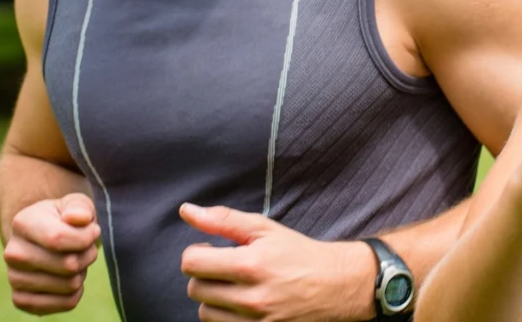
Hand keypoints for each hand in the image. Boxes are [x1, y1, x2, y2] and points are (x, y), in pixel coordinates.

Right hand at [3, 193, 100, 314]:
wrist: (45, 239)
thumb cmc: (65, 218)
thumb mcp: (75, 203)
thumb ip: (80, 207)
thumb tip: (78, 218)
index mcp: (22, 223)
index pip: (59, 238)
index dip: (86, 237)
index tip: (93, 230)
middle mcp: (13, 253)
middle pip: (68, 265)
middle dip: (87, 255)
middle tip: (85, 247)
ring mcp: (14, 278)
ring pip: (69, 285)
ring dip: (82, 272)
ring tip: (74, 259)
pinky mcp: (21, 300)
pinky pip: (65, 303)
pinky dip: (76, 292)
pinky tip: (69, 278)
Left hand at [179, 204, 377, 321]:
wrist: (334, 285)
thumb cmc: (298, 253)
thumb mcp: (264, 229)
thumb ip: (223, 220)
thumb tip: (186, 211)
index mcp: (250, 265)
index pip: (192, 263)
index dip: (197, 252)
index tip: (212, 250)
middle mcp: (251, 298)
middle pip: (195, 289)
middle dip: (206, 274)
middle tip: (226, 267)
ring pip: (205, 313)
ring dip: (213, 298)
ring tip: (235, 286)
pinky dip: (225, 316)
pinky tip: (241, 304)